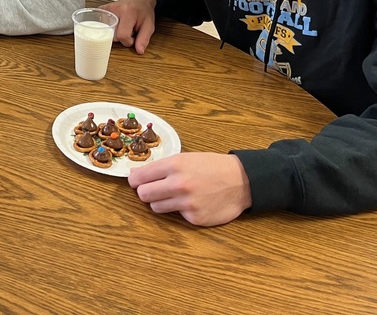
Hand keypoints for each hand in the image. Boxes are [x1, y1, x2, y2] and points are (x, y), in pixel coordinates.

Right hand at [102, 0, 156, 52]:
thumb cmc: (144, 12)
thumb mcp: (149, 26)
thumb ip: (144, 39)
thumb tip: (139, 51)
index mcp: (128, 13)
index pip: (122, 35)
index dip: (128, 41)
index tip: (133, 37)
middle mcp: (116, 9)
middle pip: (113, 35)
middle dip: (121, 37)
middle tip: (128, 30)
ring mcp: (107, 9)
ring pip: (106, 31)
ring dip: (114, 32)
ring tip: (122, 26)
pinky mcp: (102, 9)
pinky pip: (101, 24)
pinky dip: (107, 27)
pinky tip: (115, 24)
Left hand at [127, 152, 251, 226]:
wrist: (241, 181)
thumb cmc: (212, 166)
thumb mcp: (186, 158)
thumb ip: (161, 167)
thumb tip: (135, 175)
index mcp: (175, 165)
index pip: (139, 177)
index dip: (135, 180)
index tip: (135, 182)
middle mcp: (179, 184)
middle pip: (143, 194)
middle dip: (145, 192)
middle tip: (153, 189)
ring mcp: (187, 203)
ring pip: (155, 207)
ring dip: (161, 202)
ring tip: (175, 195)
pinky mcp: (194, 218)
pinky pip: (176, 216)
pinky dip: (181, 210)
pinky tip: (193, 202)